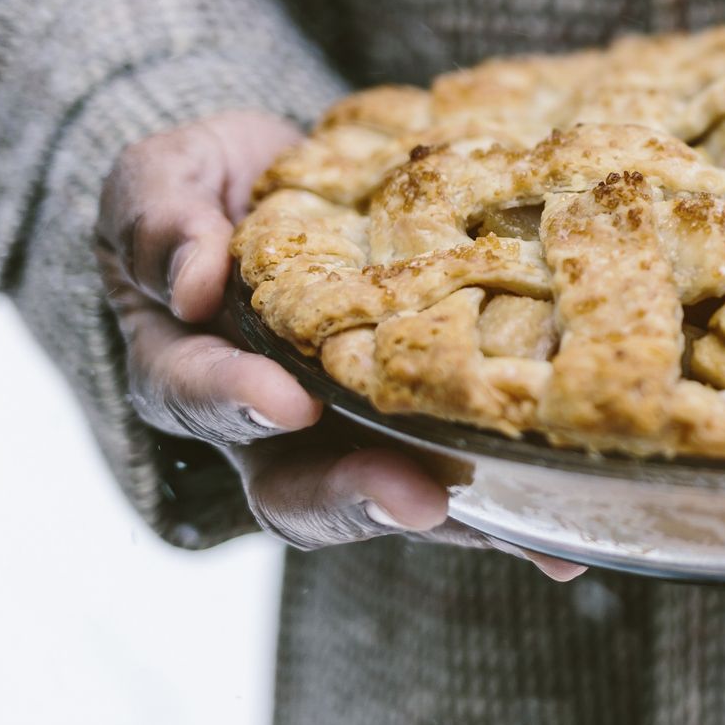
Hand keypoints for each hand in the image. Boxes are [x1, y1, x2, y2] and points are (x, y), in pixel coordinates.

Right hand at [95, 110, 581, 577]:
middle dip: (356, 497)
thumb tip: (191, 279)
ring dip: (451, 522)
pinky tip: (565, 547)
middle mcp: (265, 427)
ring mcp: (345, 437)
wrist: (294, 183)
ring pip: (388, 500)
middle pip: (294, 490)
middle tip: (416, 497)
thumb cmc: (213, 186)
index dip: (237, 402)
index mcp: (188, 363)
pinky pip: (459, 486)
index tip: (287, 402)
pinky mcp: (418, 430)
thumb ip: (159, 219)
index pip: (197, 394)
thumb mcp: (164, 177)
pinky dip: (509, 516)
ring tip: (517, 532)